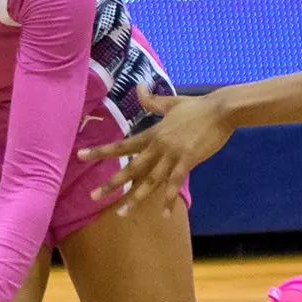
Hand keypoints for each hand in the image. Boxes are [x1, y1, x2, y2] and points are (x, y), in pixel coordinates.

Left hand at [76, 86, 231, 214]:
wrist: (221, 110)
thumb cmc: (198, 106)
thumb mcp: (171, 103)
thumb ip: (152, 101)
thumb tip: (138, 87)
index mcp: (153, 133)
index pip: (122, 145)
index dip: (101, 151)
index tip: (81, 156)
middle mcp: (158, 146)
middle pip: (130, 167)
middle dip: (111, 183)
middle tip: (93, 197)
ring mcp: (172, 155)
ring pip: (150, 180)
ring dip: (136, 198)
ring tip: (122, 213)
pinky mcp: (188, 161)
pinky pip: (176, 185)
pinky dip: (170, 200)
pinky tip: (165, 215)